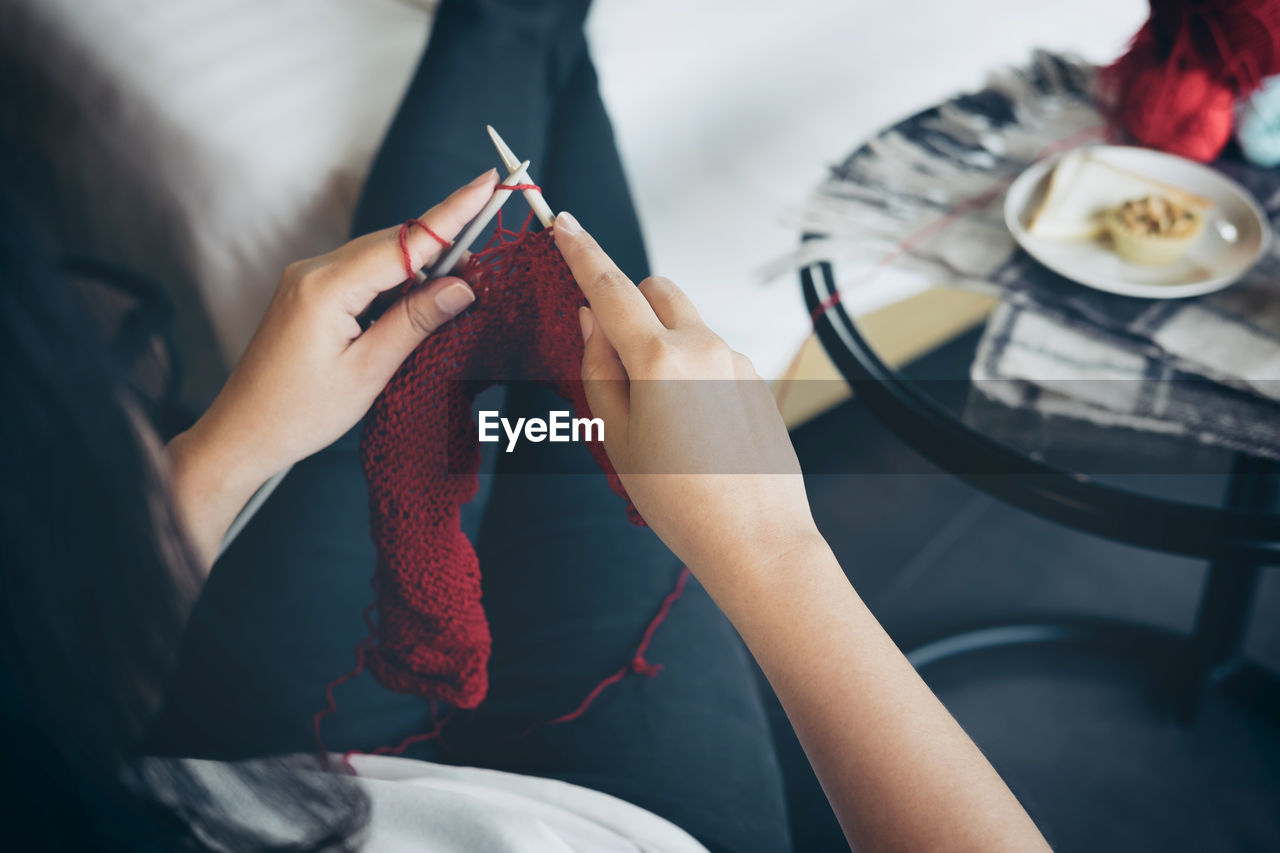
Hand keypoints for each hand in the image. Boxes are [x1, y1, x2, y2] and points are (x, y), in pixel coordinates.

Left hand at [168, 169, 499, 564]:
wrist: (242, 434)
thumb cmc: (299, 413)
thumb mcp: (368, 372)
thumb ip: (415, 322)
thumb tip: (462, 286)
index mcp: (326, 287)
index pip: (406, 243)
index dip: (453, 213)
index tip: (489, 183)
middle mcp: (313, 271)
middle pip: (395, 243)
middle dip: (445, 244)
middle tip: (489, 260)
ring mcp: (308, 280)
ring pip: (381, 258)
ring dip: (422, 269)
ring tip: (460, 290)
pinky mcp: (309, 295)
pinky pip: (363, 275)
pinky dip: (396, 283)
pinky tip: (418, 303)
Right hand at [551, 211, 821, 593]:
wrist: (756, 539)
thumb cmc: (680, 500)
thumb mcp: (617, 438)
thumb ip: (598, 369)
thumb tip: (592, 319)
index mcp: (660, 359)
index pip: (611, 288)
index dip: (582, 253)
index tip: (563, 223)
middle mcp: (704, 347)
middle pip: (657, 289)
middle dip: (630, 303)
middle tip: (614, 357)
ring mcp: (736, 362)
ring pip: (687, 325)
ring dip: (662, 343)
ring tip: (660, 417)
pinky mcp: (755, 381)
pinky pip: (712, 356)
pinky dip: (691, 371)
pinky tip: (695, 430)